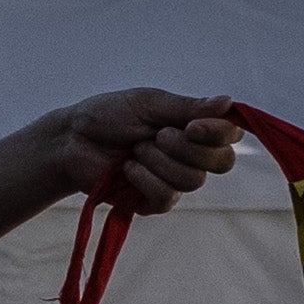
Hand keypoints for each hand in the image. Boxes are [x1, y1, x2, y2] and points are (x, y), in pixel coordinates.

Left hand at [44, 88, 242, 218]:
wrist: (72, 141)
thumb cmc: (108, 115)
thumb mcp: (148, 103)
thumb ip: (188, 107)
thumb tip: (228, 102)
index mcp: (195, 127)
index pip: (231, 136)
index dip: (218, 133)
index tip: (190, 126)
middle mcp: (191, 155)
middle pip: (222, 162)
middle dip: (187, 149)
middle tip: (156, 136)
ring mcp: (175, 179)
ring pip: (192, 180)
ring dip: (158, 161)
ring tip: (135, 150)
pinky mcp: (154, 201)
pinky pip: (167, 198)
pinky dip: (145, 180)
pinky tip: (127, 169)